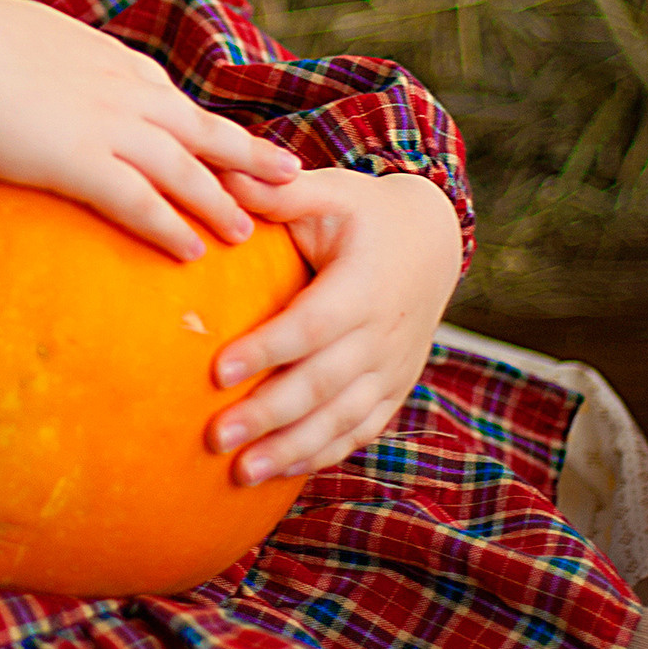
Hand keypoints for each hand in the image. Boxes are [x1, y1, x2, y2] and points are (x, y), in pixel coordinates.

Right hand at [0, 0, 301, 261]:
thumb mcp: (8, 36)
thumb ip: (33, 60)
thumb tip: (21, 75)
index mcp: (99, 55)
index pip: (167, 95)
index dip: (201, 123)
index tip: (229, 141)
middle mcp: (115, 88)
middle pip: (198, 127)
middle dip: (248, 153)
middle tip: (290, 175)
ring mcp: (102, 124)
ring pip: (182, 168)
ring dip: (220, 200)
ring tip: (248, 230)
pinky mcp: (76, 161)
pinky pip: (138, 201)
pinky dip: (170, 225)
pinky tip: (192, 251)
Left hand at [205, 164, 462, 485]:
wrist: (433, 241)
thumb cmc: (364, 213)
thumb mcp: (330, 192)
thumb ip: (278, 191)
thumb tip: (220, 174)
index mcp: (364, 285)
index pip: (311, 326)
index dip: (267, 350)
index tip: (215, 372)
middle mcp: (383, 335)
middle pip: (322, 384)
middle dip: (268, 416)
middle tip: (214, 438)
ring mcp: (392, 368)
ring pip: (341, 419)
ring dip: (291, 449)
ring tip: (238, 474)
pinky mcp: (393, 388)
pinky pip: (360, 430)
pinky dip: (322, 454)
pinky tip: (278, 472)